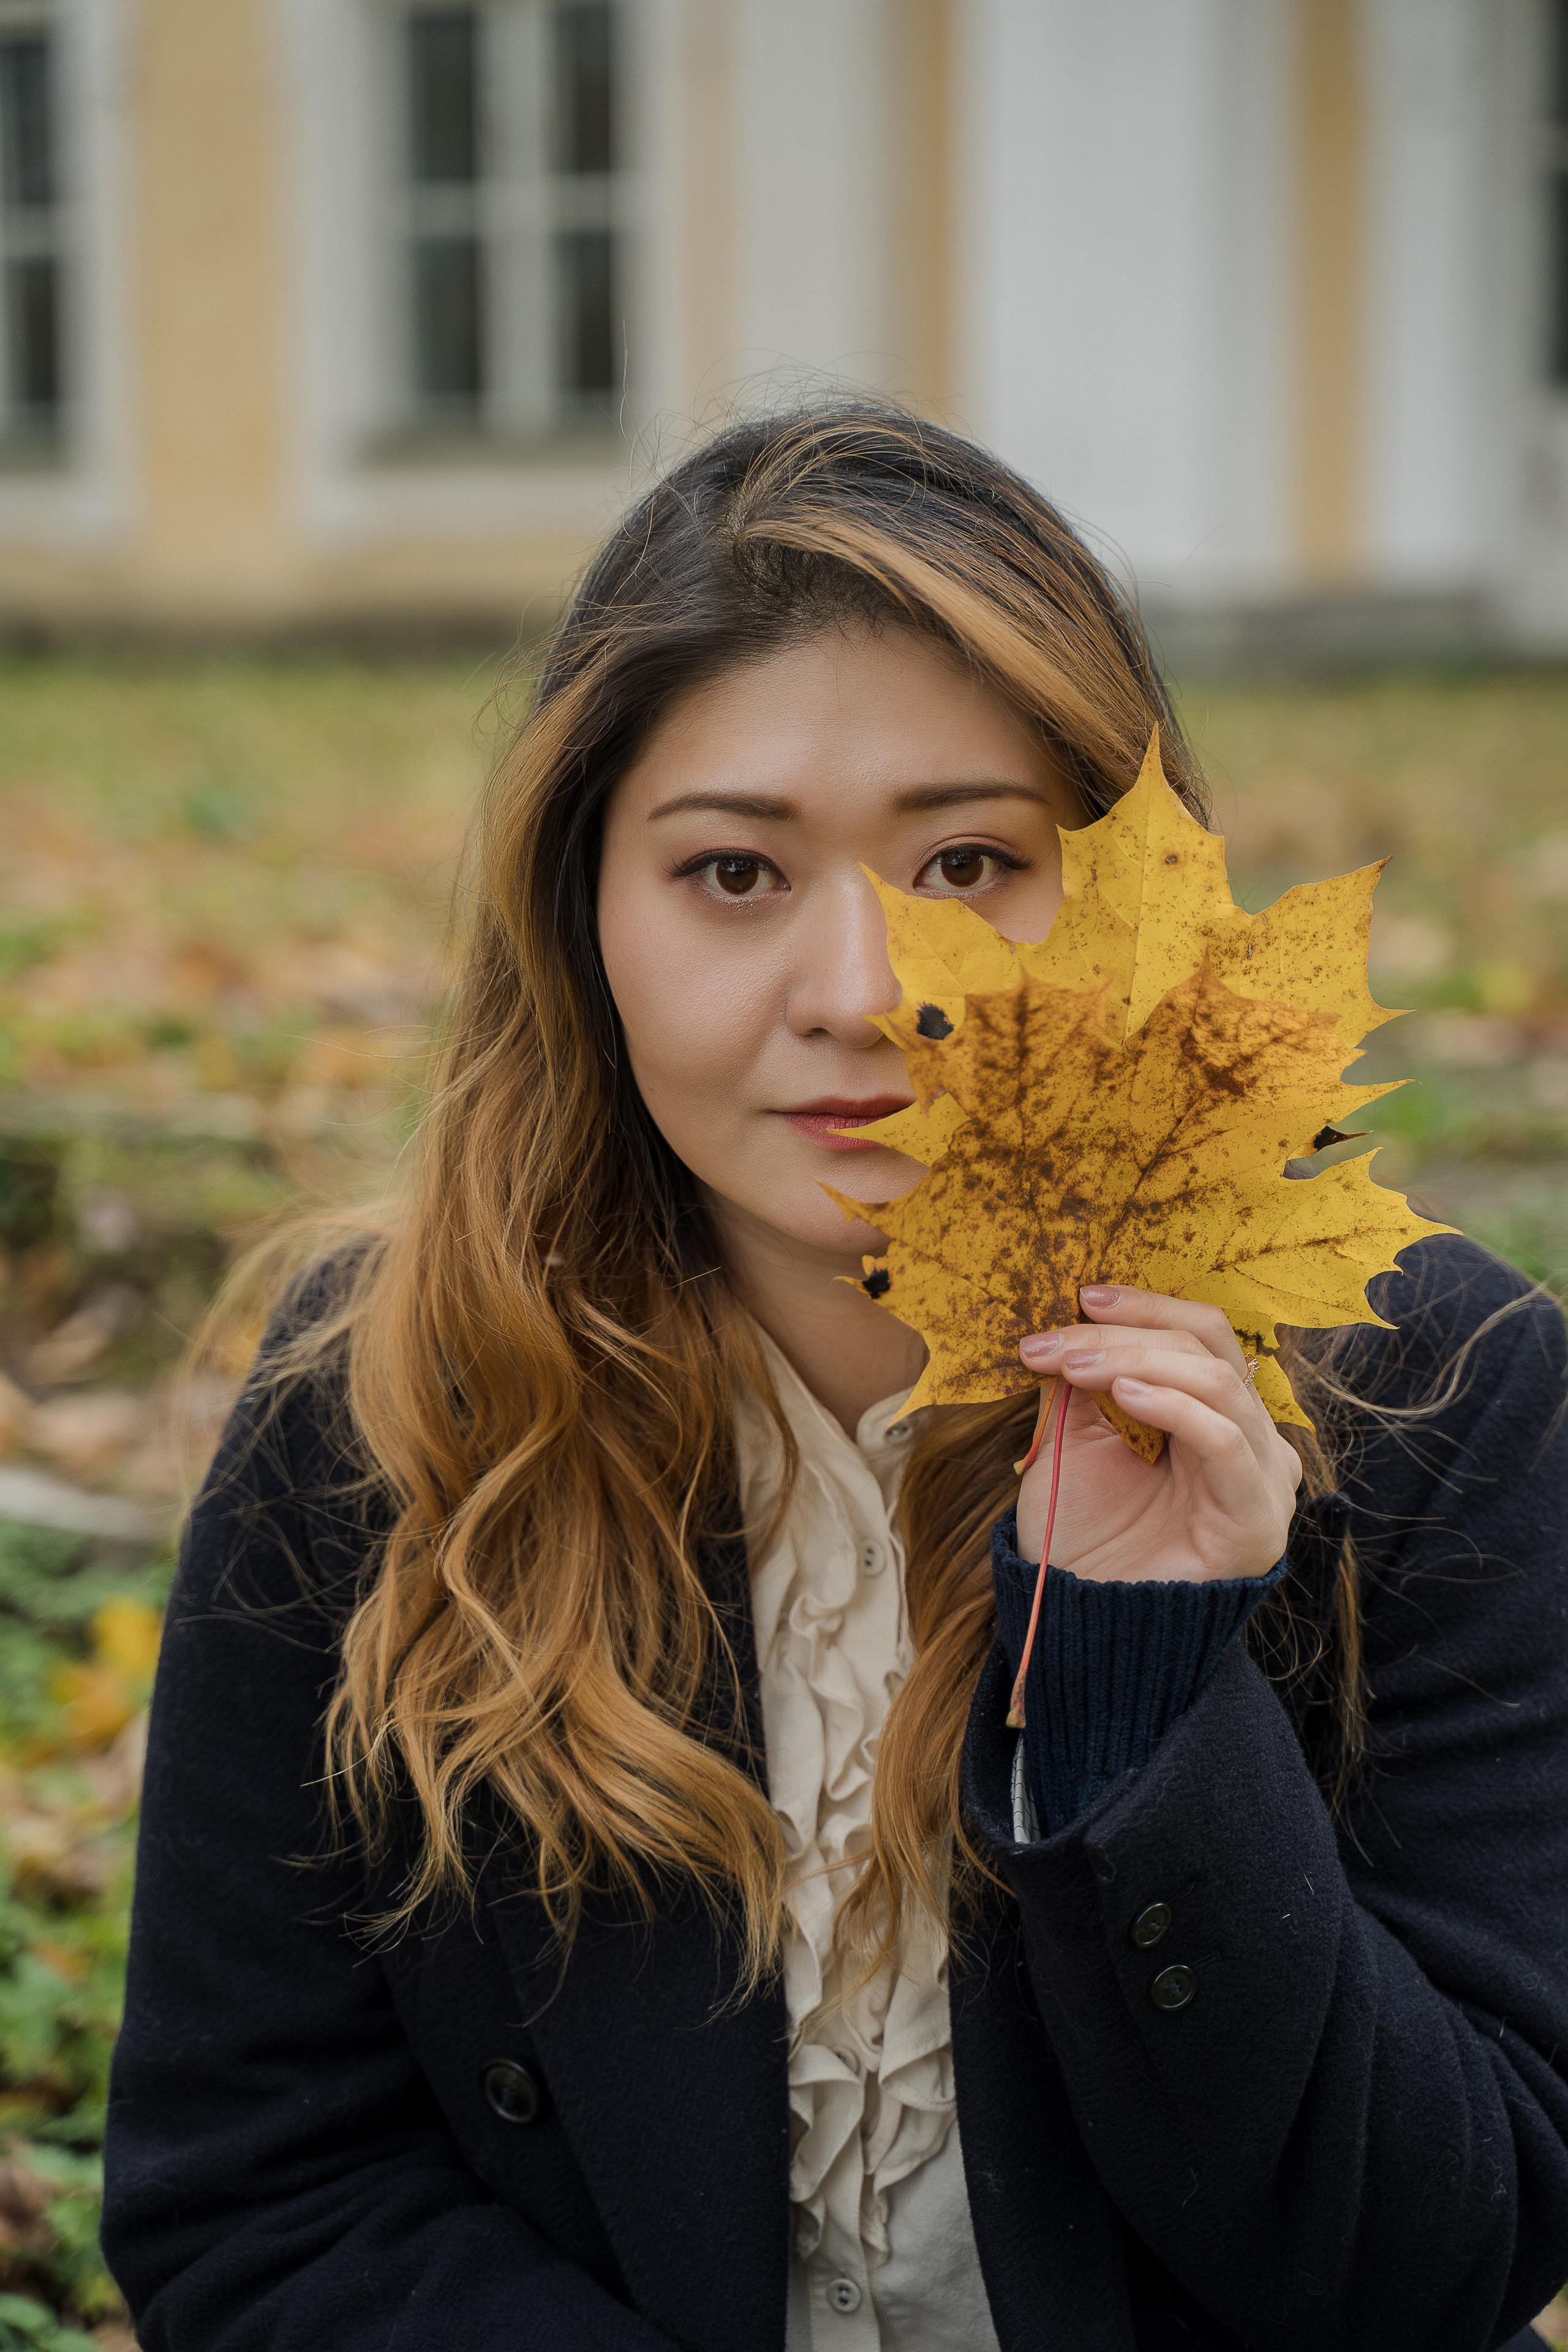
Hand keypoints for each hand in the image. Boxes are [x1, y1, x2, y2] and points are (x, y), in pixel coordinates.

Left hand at [1014, 1286, 1301, 1583]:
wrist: (1082, 1626)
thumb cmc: (1082, 1539)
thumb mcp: (1073, 1441)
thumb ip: (1083, 1380)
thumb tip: (1072, 1319)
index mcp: (1215, 1417)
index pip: (1197, 1335)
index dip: (1141, 1309)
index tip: (1077, 1298)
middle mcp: (1250, 1440)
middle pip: (1208, 1347)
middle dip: (1127, 1332)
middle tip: (1057, 1341)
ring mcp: (1263, 1478)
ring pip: (1216, 1382)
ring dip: (1137, 1361)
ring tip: (1074, 1367)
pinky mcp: (1259, 1517)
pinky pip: (1227, 1441)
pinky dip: (1174, 1406)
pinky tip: (1123, 1396)